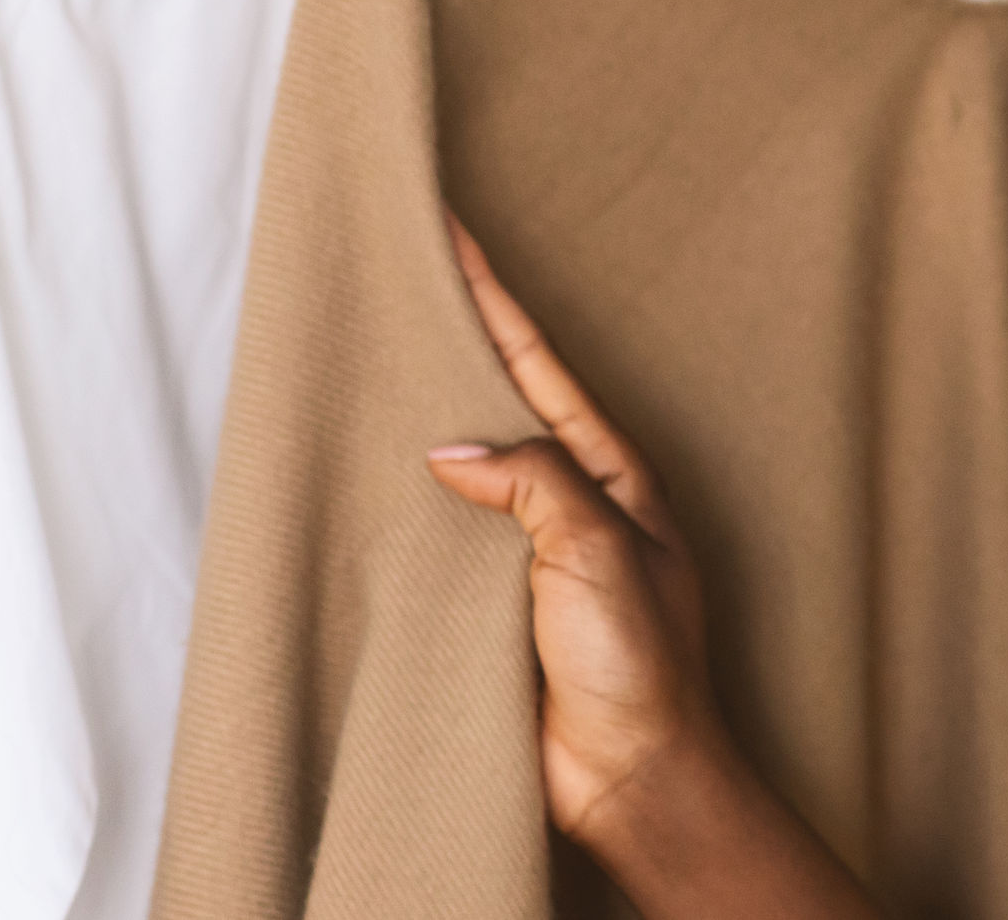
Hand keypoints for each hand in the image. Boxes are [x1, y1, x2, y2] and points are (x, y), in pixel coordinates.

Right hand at [425, 218, 872, 918]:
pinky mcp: (488, 606)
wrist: (631, 776)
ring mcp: (528, 552)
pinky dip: (400, 502)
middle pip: (498, 403)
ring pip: (462, 466)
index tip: (453, 232)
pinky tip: (364, 478)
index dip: (494, 300)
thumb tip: (449, 447)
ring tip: (367, 351)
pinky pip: (436, 537)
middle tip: (396, 273)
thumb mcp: (599, 551)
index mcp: (614, 474)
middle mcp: (571, 504)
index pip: (542, 367)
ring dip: (418, 416)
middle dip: (451, 342)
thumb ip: (532, 485)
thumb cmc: (642, 664)